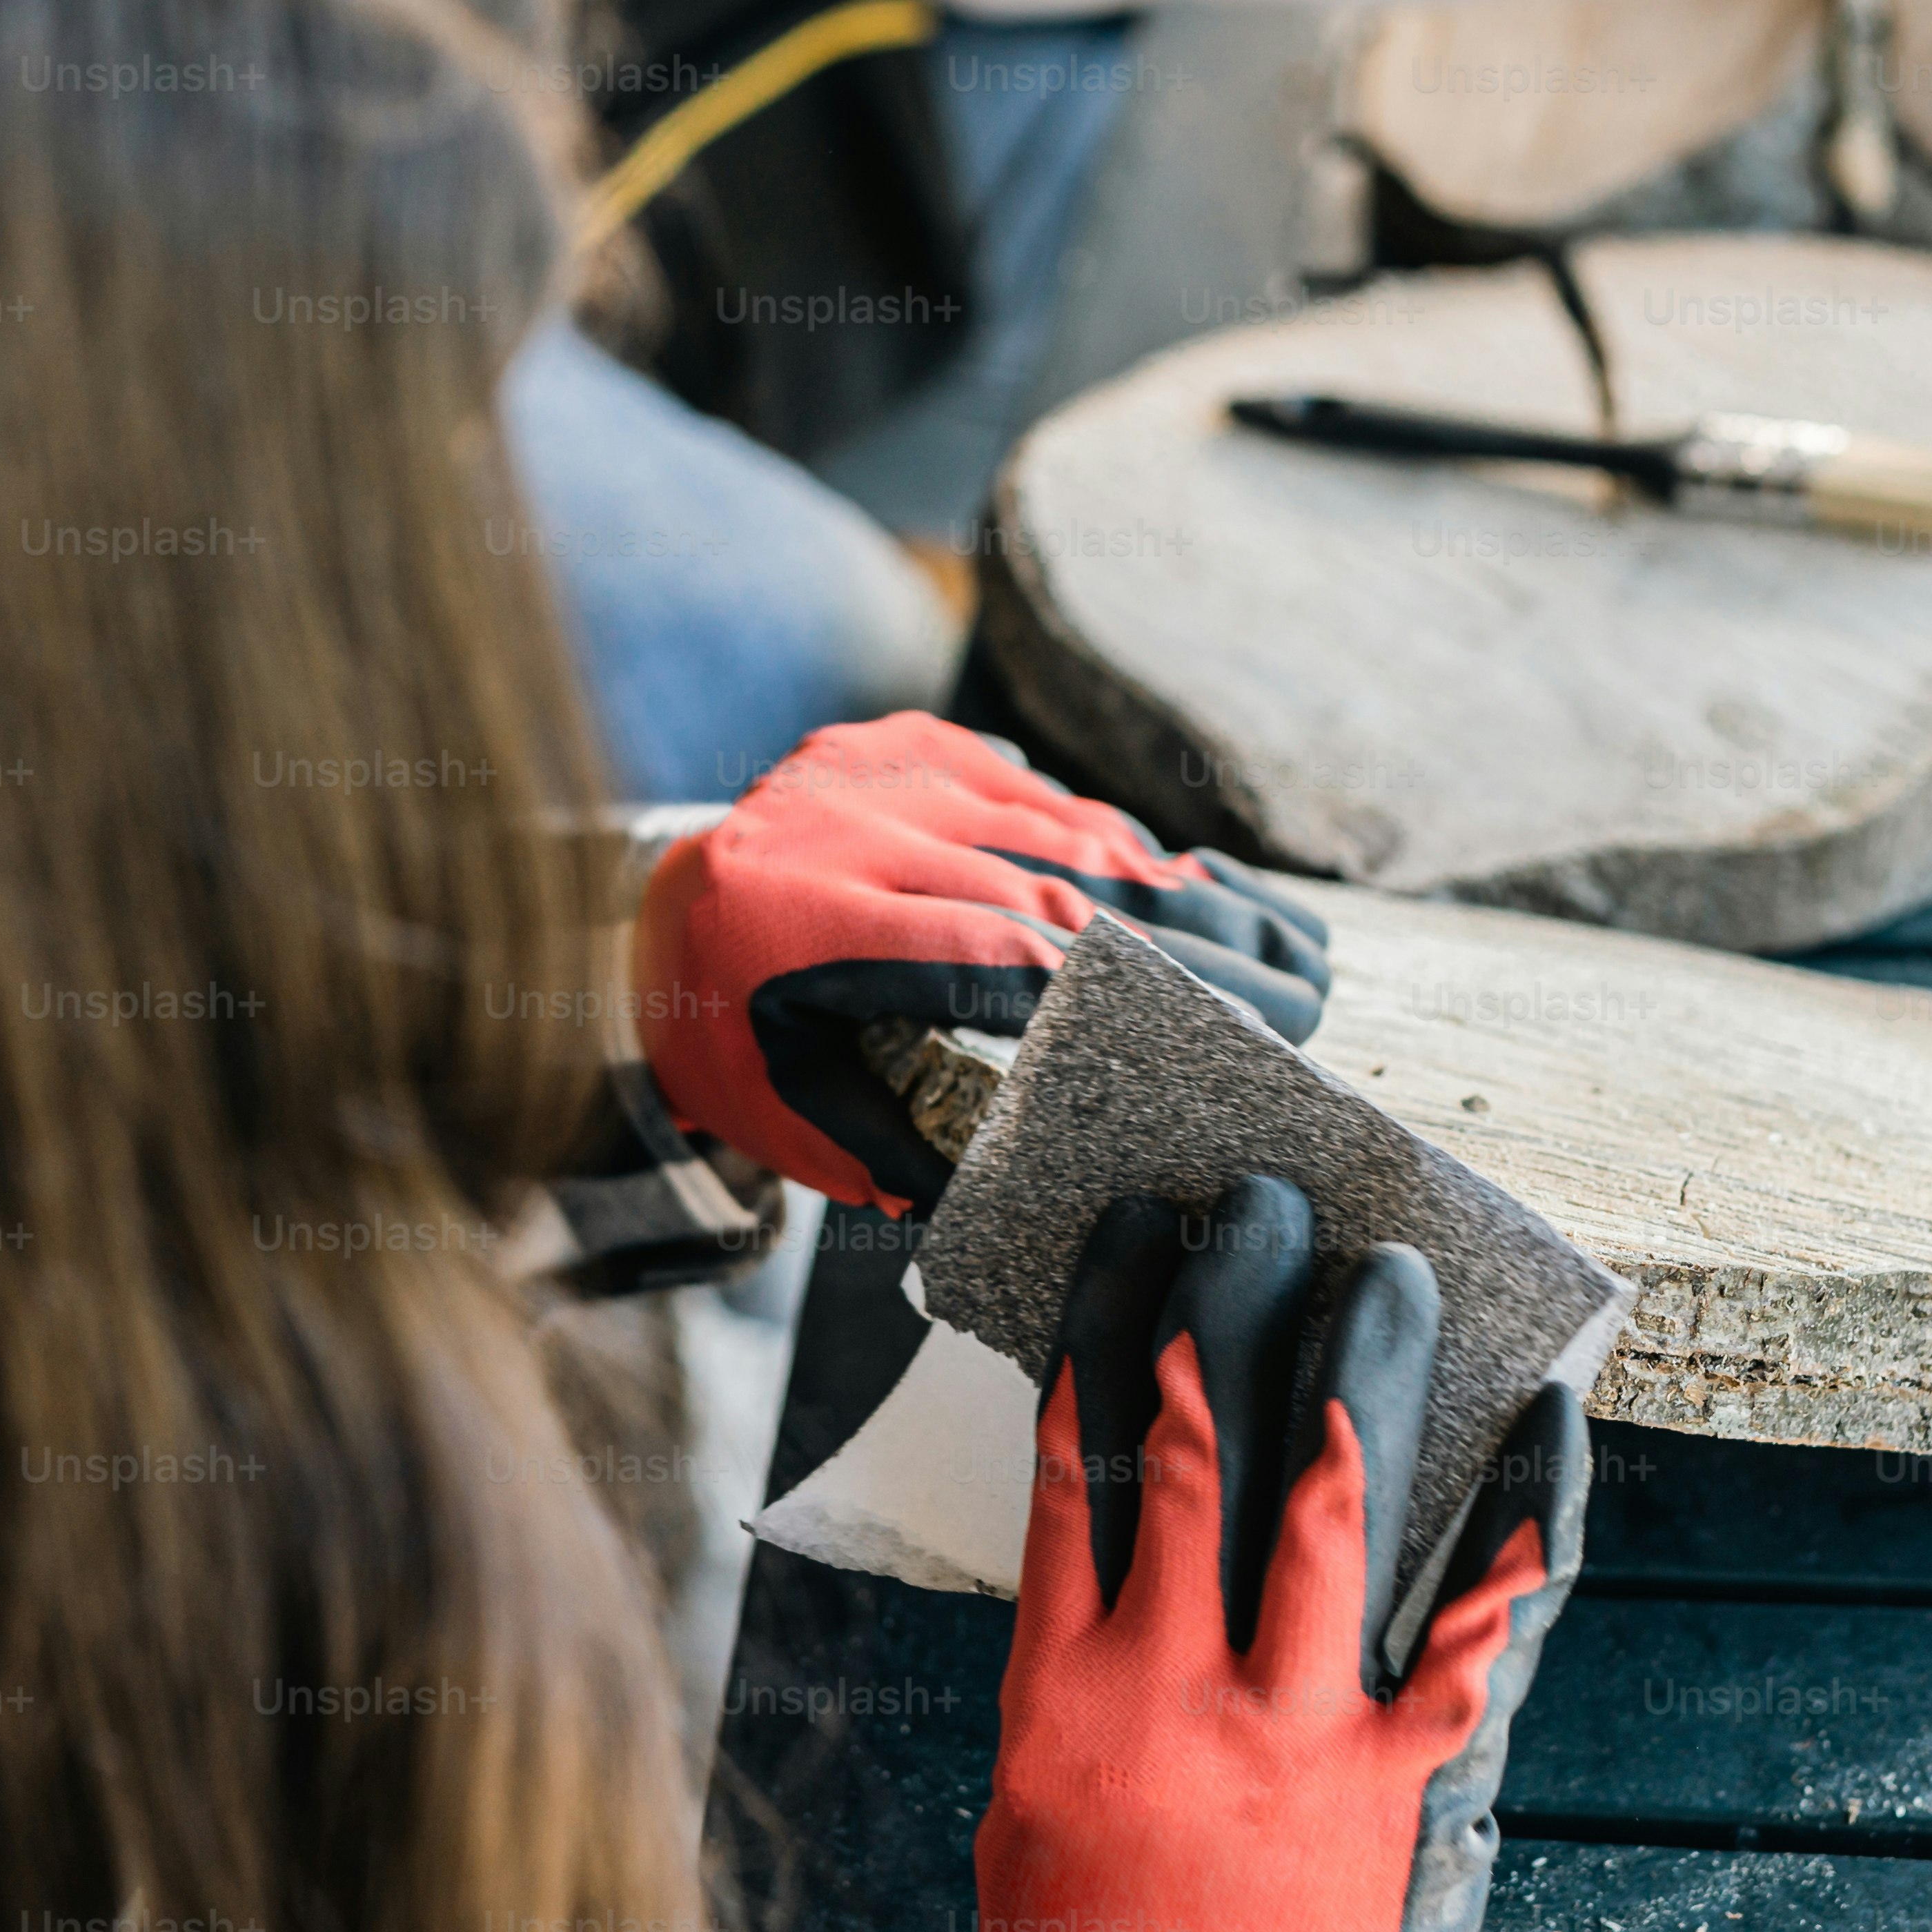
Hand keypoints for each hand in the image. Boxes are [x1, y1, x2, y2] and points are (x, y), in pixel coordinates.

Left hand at [634, 714, 1330, 1212]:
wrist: (633, 920)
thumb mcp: (797, 1119)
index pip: (993, 949)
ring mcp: (869, 766)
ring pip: (1056, 824)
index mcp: (797, 924)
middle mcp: (838, 824)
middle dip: (1187, 939)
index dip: (1122, 986)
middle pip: (1049, 877)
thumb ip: (917, 1150)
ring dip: (1171, 887)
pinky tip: (1187, 886)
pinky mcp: (895, 738)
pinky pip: (1030, 788)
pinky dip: (1109, 841)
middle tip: (1298, 992)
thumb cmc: (725, 1045)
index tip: (1225, 1030)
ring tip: (1273, 946)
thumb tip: (1069, 1194)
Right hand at [974, 1177, 1587, 1931]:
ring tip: (1383, 1275)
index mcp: (1065, 1690)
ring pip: (1332, 1513)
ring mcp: (1292, 1737)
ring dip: (1362, 1377)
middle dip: (1230, 1307)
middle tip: (1258, 1205)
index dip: (1104, 1328)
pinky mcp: (1395, 1791)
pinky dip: (1528, 1522)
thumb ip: (1078, 1663)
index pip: (1075, 1460)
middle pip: (1198, 1451)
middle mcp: (1174, 1691)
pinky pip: (1478, 1632)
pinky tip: (1556, 1425)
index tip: (1132, 1230)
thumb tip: (1108, 1532)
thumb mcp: (1034, 1801)